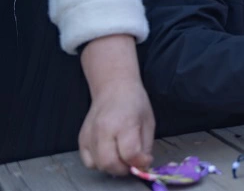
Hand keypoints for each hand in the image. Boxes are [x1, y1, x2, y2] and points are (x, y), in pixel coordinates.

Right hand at [78, 35, 154, 175]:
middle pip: (109, 163)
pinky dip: (99, 163)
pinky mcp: (81, 138)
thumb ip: (146, 146)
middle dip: (124, 169)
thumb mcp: (148, 122)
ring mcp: (90, 134)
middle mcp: (103, 129)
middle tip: (132, 163)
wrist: (114, 87)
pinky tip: (109, 153)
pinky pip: (88, 161)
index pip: (129, 153)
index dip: (140, 162)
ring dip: (112, 166)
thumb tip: (142, 166)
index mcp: (124, 123)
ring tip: (122, 156)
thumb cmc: (135, 102)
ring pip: (98, 165)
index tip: (145, 160)